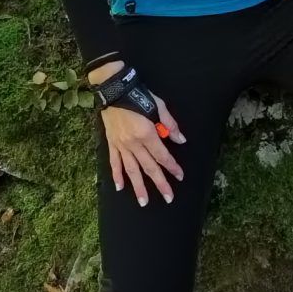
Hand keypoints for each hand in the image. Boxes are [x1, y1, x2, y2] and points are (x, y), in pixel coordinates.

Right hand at [102, 93, 185, 207]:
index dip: (172, 167)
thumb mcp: (159, 106)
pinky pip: (115, 162)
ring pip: (131, 170)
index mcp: (147, 133)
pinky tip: (120, 187)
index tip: (180, 176)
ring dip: (138, 187)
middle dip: (160, 183)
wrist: (114, 89)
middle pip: (149, 167)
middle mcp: (134, 143)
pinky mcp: (112, 143)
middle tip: (168, 198)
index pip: (162, 156)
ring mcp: (121, 145)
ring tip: (144, 201)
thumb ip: (170, 124)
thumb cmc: (139, 95)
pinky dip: (117, 175)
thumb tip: (180, 140)